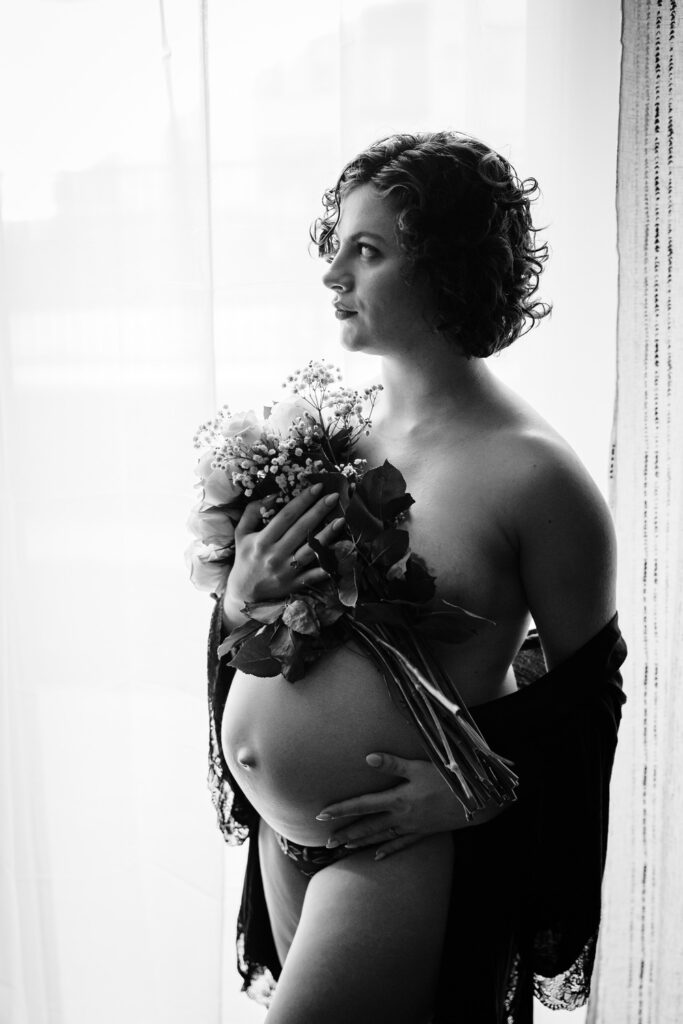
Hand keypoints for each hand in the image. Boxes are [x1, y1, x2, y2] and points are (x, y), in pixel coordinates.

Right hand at [225, 483, 344, 613]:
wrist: (243, 592)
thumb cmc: (245, 557)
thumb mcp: (241, 533)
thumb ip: (252, 512)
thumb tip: (272, 495)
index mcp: (262, 540)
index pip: (286, 516)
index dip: (302, 500)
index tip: (317, 487)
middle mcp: (275, 554)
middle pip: (301, 529)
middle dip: (319, 511)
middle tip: (334, 497)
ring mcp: (286, 570)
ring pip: (310, 550)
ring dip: (327, 535)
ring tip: (341, 520)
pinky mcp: (295, 584)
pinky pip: (314, 574)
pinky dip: (326, 565)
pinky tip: (340, 553)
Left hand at [317, 753, 506, 859]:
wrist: (477, 802)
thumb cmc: (448, 779)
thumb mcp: (420, 767)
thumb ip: (393, 764)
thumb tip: (368, 758)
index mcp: (398, 799)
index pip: (362, 805)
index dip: (341, 809)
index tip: (321, 815)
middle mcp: (402, 817)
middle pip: (367, 827)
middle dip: (346, 833)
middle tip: (325, 843)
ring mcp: (412, 827)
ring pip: (381, 837)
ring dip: (361, 843)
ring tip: (343, 848)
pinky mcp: (424, 833)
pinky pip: (402, 844)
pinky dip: (388, 850)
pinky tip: (376, 857)